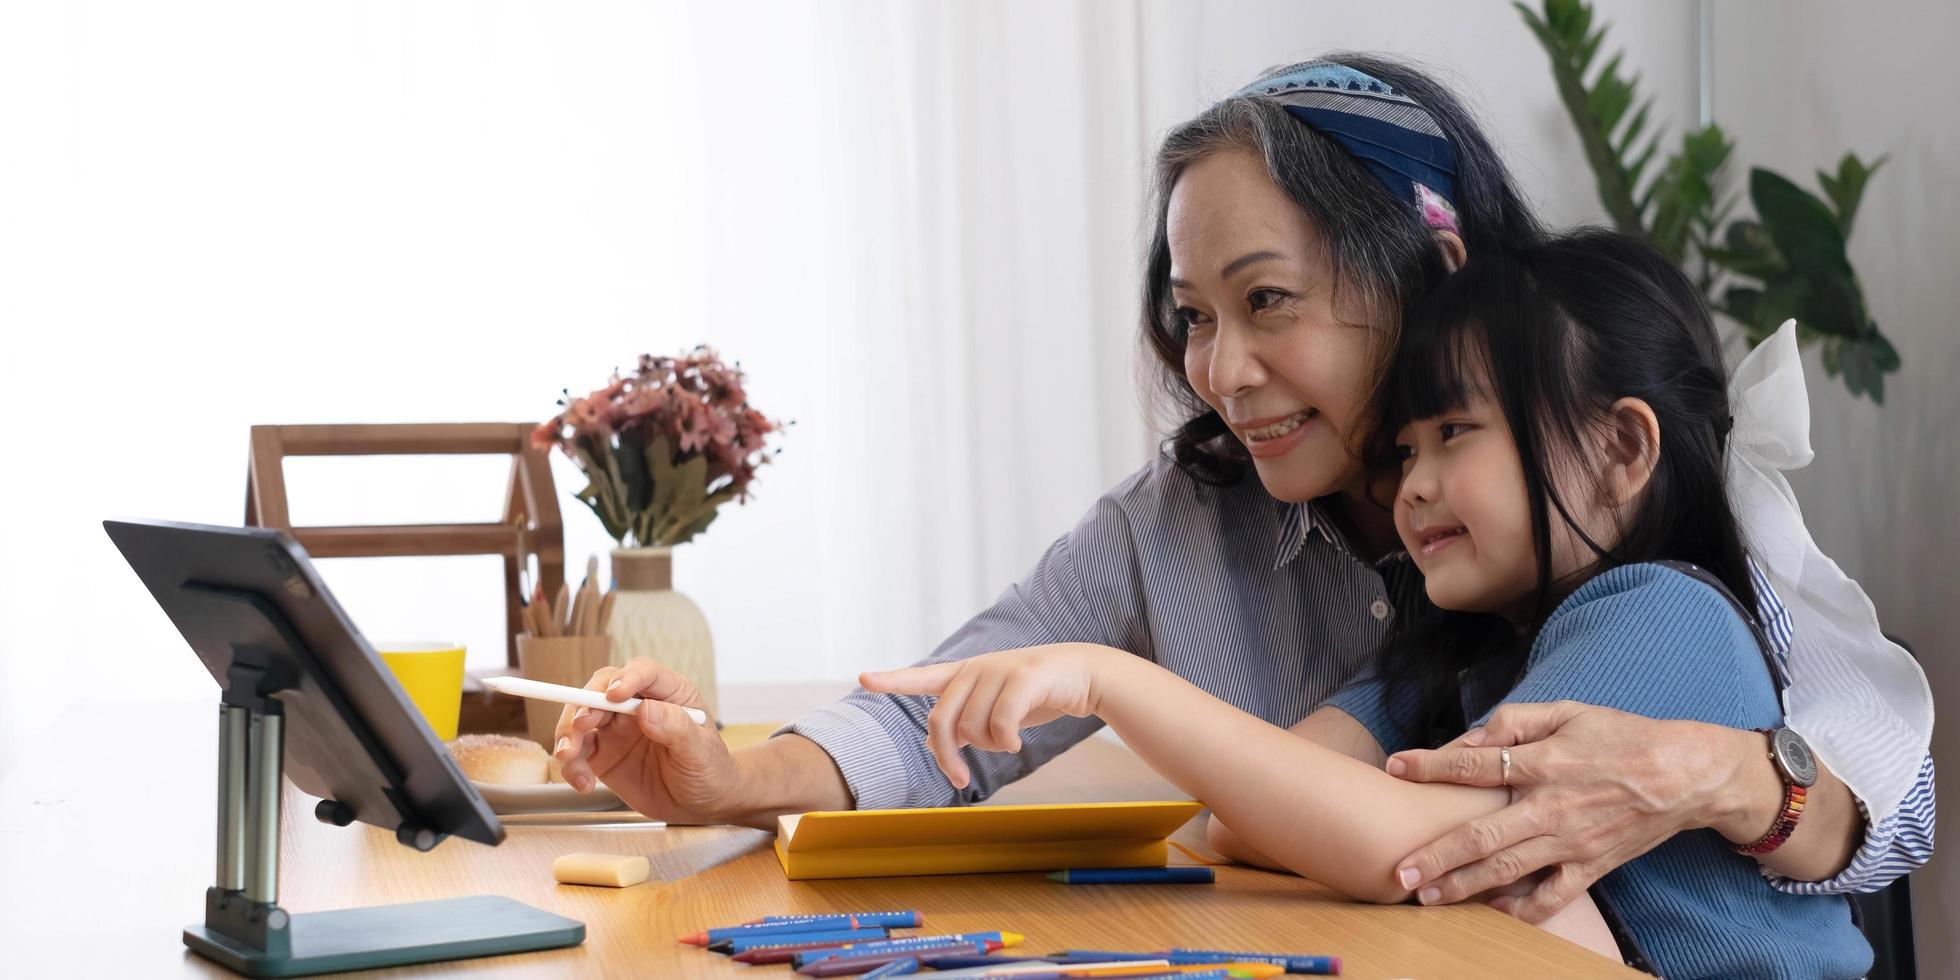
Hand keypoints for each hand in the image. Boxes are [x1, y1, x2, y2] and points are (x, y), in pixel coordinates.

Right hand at [551, 658, 739, 823]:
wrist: (700, 805)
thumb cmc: (710, 770)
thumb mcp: (701, 752)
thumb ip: (677, 729)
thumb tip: (647, 710)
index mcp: (669, 693)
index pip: (644, 672)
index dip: (627, 678)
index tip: (614, 696)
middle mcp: (637, 704)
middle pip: (601, 689)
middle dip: (585, 704)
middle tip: (580, 726)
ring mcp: (616, 728)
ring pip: (581, 717)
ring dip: (568, 734)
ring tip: (570, 759)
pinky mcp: (601, 754)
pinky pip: (577, 751)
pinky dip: (571, 765)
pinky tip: (583, 783)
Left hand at [858, 643, 1120, 788]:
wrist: (1082, 674)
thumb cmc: (1034, 694)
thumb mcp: (994, 706)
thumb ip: (963, 719)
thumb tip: (934, 741)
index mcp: (964, 674)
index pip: (921, 677)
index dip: (892, 680)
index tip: (863, 678)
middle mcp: (975, 668)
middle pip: (941, 721)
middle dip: (946, 757)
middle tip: (960, 779)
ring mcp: (998, 670)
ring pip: (974, 728)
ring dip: (990, 747)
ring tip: (1008, 742)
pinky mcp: (1023, 678)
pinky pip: (1002, 725)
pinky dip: (1008, 743)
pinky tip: (1018, 744)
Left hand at [1382, 701, 1739, 921]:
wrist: (1686, 775)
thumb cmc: (1622, 736)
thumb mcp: (1569, 711)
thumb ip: (1515, 721)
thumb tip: (1471, 738)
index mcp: (1544, 762)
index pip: (1474, 764)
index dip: (1430, 765)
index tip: (1395, 768)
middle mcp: (1551, 808)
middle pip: (1481, 835)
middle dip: (1436, 855)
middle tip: (1398, 872)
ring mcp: (1571, 843)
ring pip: (1507, 871)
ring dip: (1463, 886)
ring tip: (1426, 897)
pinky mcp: (1591, 868)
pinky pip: (1551, 898)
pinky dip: (1521, 910)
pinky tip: (1491, 911)